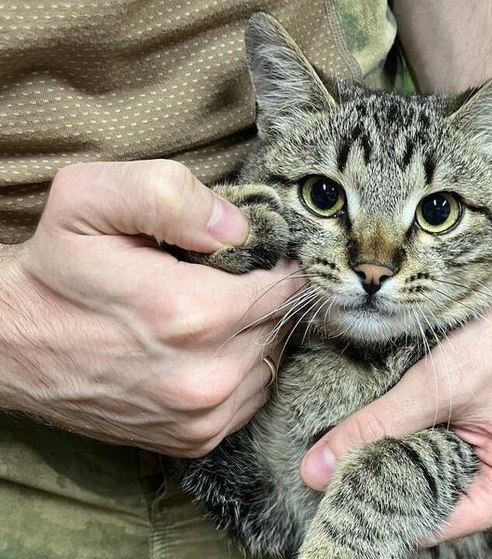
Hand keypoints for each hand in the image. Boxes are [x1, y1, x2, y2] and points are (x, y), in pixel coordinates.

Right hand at [0, 160, 301, 456]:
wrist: (8, 346)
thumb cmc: (54, 270)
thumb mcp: (90, 200)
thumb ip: (170, 195)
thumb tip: (237, 228)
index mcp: (191, 315)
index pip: (285, 286)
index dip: (274, 263)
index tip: (251, 254)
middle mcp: (206, 377)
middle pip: (279, 325)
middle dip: (263, 297)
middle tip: (225, 280)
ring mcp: (201, 417)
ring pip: (269, 361)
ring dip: (253, 335)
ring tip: (211, 314)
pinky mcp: (195, 439)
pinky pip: (251, 396)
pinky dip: (240, 370)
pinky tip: (204, 349)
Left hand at [299, 251, 491, 540]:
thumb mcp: (434, 386)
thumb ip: (375, 426)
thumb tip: (317, 470)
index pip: (431, 523)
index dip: (380, 508)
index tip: (332, 495)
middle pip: (429, 503)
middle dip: (382, 484)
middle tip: (332, 472)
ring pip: (428, 477)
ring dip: (393, 460)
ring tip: (350, 451)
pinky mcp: (481, 440)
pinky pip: (436, 453)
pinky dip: (408, 442)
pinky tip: (379, 431)